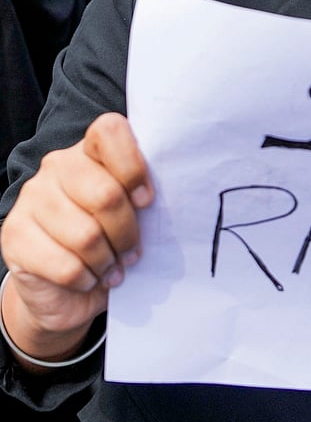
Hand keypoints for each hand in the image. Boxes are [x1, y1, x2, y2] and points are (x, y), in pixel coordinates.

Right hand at [0, 113, 152, 368]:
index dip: (134, 167)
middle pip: (106, 194)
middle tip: (132, 252)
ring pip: (86, 235)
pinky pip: (66, 265)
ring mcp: (31, 198)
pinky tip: (88, 279)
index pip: (110, 130)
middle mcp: (57, 166)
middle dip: (127, 233)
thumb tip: (183, 197)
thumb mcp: (135, 217)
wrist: (65, 290)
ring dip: (107, 260)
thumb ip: (146, 198)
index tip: (147, 200)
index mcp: (91, 152)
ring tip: (111, 267)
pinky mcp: (14, 235)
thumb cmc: (112, 244)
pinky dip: (87, 279)